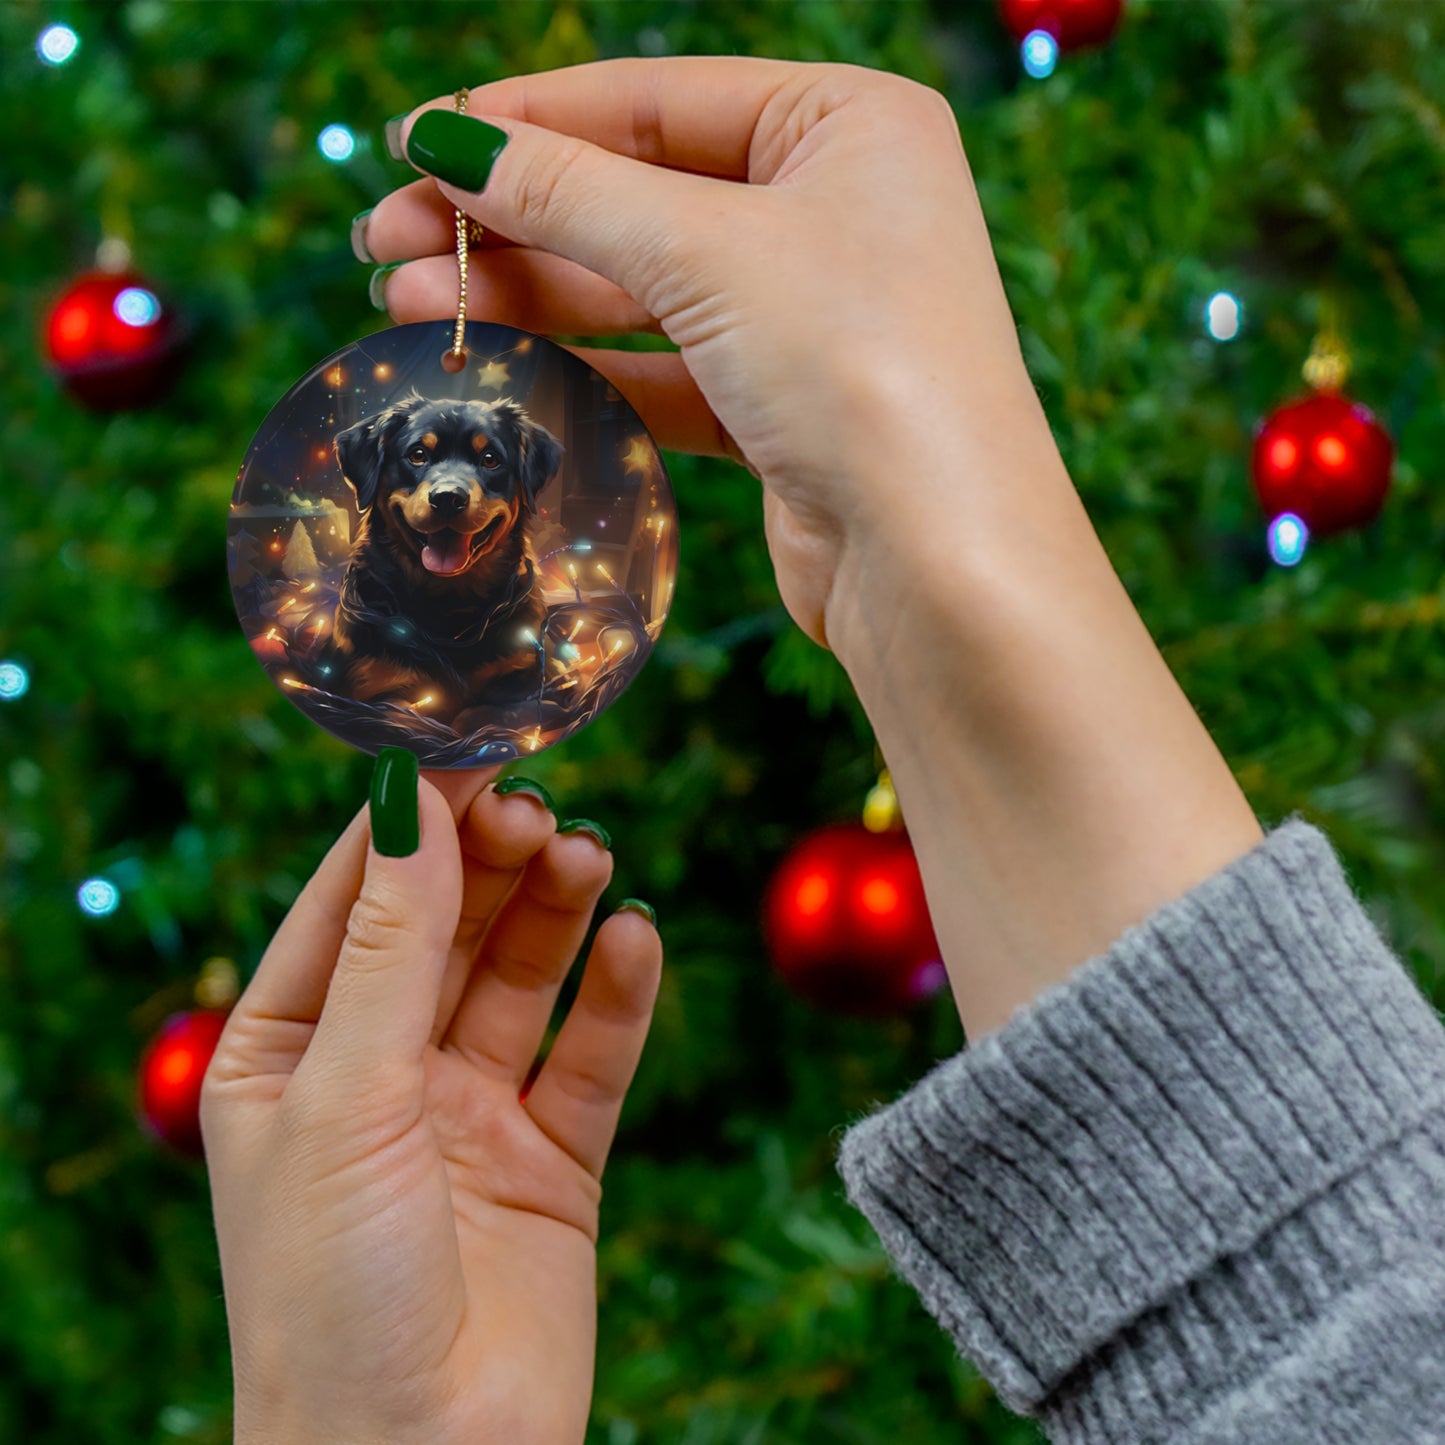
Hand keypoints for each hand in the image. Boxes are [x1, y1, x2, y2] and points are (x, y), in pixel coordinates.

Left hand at [201, 768, 661, 1444]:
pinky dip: (617, 995)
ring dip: (555, 912)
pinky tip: (635, 940)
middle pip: (446, 928)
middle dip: (490, 864)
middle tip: (540, 811)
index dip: (410, 825)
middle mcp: (379, 1073)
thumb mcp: (346, 1096)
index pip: (352, 902)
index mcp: (289, 1053)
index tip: (469, 749)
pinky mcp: (552, 1159)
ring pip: (521, 978)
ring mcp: (468, 1114)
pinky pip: (591, 1056)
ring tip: (589, 858)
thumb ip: (391, 947)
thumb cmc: (332, 1293)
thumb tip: (411, 803)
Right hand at [361, 56, 1055, 656]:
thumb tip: (449, 142)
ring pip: (641, 289)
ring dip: (527, 295)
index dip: (526, 120)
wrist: (938, 560)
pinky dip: (583, 368)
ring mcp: (810, 314)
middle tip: (385, 240)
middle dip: (509, 219)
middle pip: (638, 195)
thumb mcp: (707, 251)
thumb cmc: (860, 367)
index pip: (655, 100)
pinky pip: (663, 370)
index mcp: (848, 124)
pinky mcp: (783, 408)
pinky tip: (496, 365)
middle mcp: (835, 209)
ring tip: (405, 304)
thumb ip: (571, 193)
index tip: (414, 142)